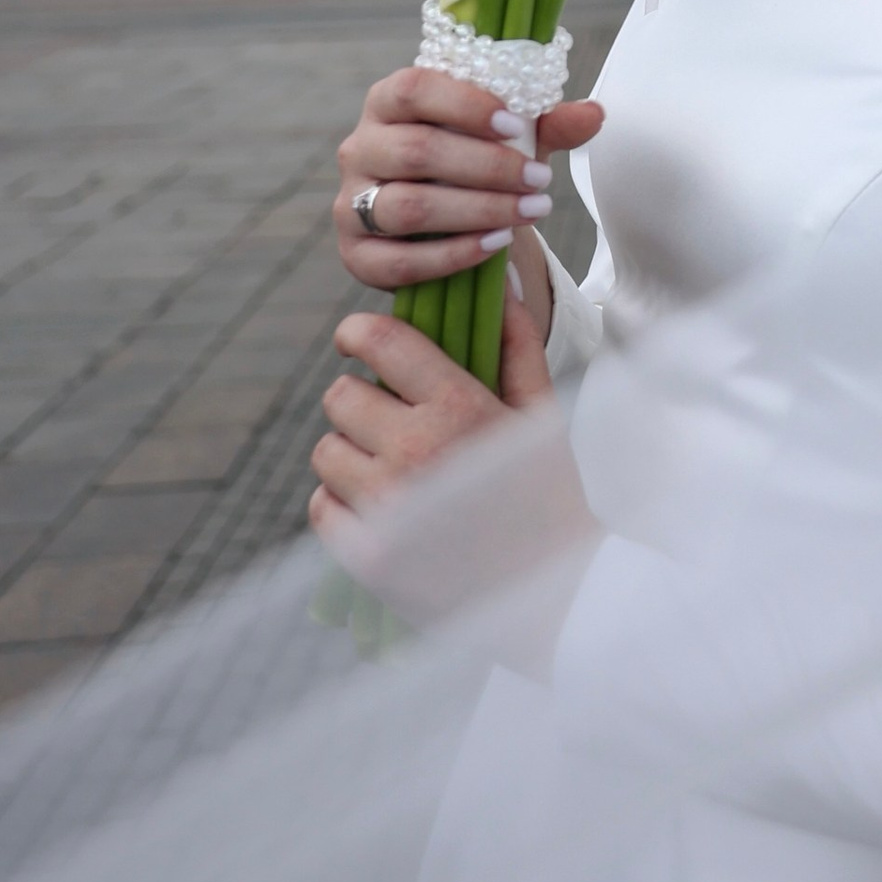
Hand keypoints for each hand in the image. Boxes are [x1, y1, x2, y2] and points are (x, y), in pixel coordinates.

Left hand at [310, 296, 596, 626]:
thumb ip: (516, 344)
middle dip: (361, 399)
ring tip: (390, 467)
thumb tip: (501, 285)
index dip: (358, 331)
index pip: (380, 343)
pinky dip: (342, 502)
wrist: (559, 595)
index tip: (356, 337)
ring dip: (351, 452)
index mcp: (460, 407)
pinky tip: (380, 507)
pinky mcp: (367, 557)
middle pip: (340, 397)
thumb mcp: (542, 414)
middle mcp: (415, 451)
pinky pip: (322, 506)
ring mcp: (386, 507)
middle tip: (388, 417)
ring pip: (326, 451)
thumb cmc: (554, 495)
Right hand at [335, 69, 604, 294]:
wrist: (447, 220)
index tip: (518, 125)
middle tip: (541, 181)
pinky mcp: (355, 255)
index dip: (464, 105)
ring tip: (529, 212)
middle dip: (486, 167)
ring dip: (476, 211)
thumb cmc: (477, 160)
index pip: (413, 89)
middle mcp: (360, 148)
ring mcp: (350, 204)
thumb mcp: (511, 137)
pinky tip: (497, 244)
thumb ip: (548, 123)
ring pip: (407, 207)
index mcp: (389, 101)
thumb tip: (594, 114)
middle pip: (416, 152)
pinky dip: (453, 255)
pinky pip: (399, 261)